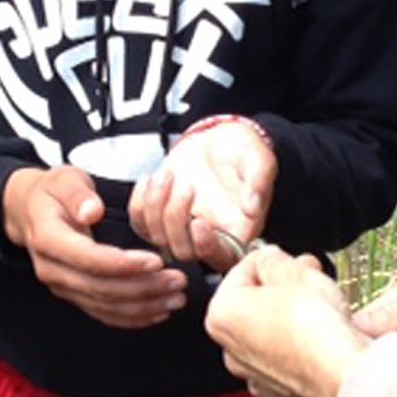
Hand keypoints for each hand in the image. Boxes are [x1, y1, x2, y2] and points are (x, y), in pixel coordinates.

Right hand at [4, 166, 184, 328]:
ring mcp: (61, 286)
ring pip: (104, 305)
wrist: (30, 211)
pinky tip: (158, 311)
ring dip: (143, 305)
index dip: (123, 264)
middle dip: (143, 288)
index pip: (88, 259)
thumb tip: (92, 212)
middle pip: (100, 288)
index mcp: (48, 239)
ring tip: (176, 297)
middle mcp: (52, 269)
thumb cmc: (54, 191)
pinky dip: (131, 317)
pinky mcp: (73, 294)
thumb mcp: (64, 179)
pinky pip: (102, 313)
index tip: (157, 261)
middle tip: (178, 280)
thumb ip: (78, 193)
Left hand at [128, 117, 276, 273]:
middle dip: (177, 219)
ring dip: (156, 207)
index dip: (206, 246)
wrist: (219, 138)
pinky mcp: (161, 217)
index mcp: (239, 231)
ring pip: (158, 239)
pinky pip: (140, 224)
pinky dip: (138, 204)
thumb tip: (253, 207)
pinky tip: (150, 179)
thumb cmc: (243, 150)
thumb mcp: (259, 159)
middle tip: (187, 185)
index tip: (198, 222)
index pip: (222, 257)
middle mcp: (210, 236)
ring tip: (168, 174)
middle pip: (184, 252)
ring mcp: (182, 229)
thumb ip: (258, 181)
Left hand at [205, 246, 368, 396]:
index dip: (271, 260)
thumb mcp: (294, 271)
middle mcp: (230, 350)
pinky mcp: (281, 393)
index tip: (289, 259)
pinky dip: (300, 345)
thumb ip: (274, 259)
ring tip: (320, 305)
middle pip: (254, 303)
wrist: (344, 373)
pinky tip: (320, 335)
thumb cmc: (317, 327)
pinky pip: (286, 358)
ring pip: (270, 332)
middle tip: (309, 277)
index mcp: (222, 315)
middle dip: (282, 287)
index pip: (242, 270)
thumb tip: (270, 258)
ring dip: (291, 315)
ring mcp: (255, 375)